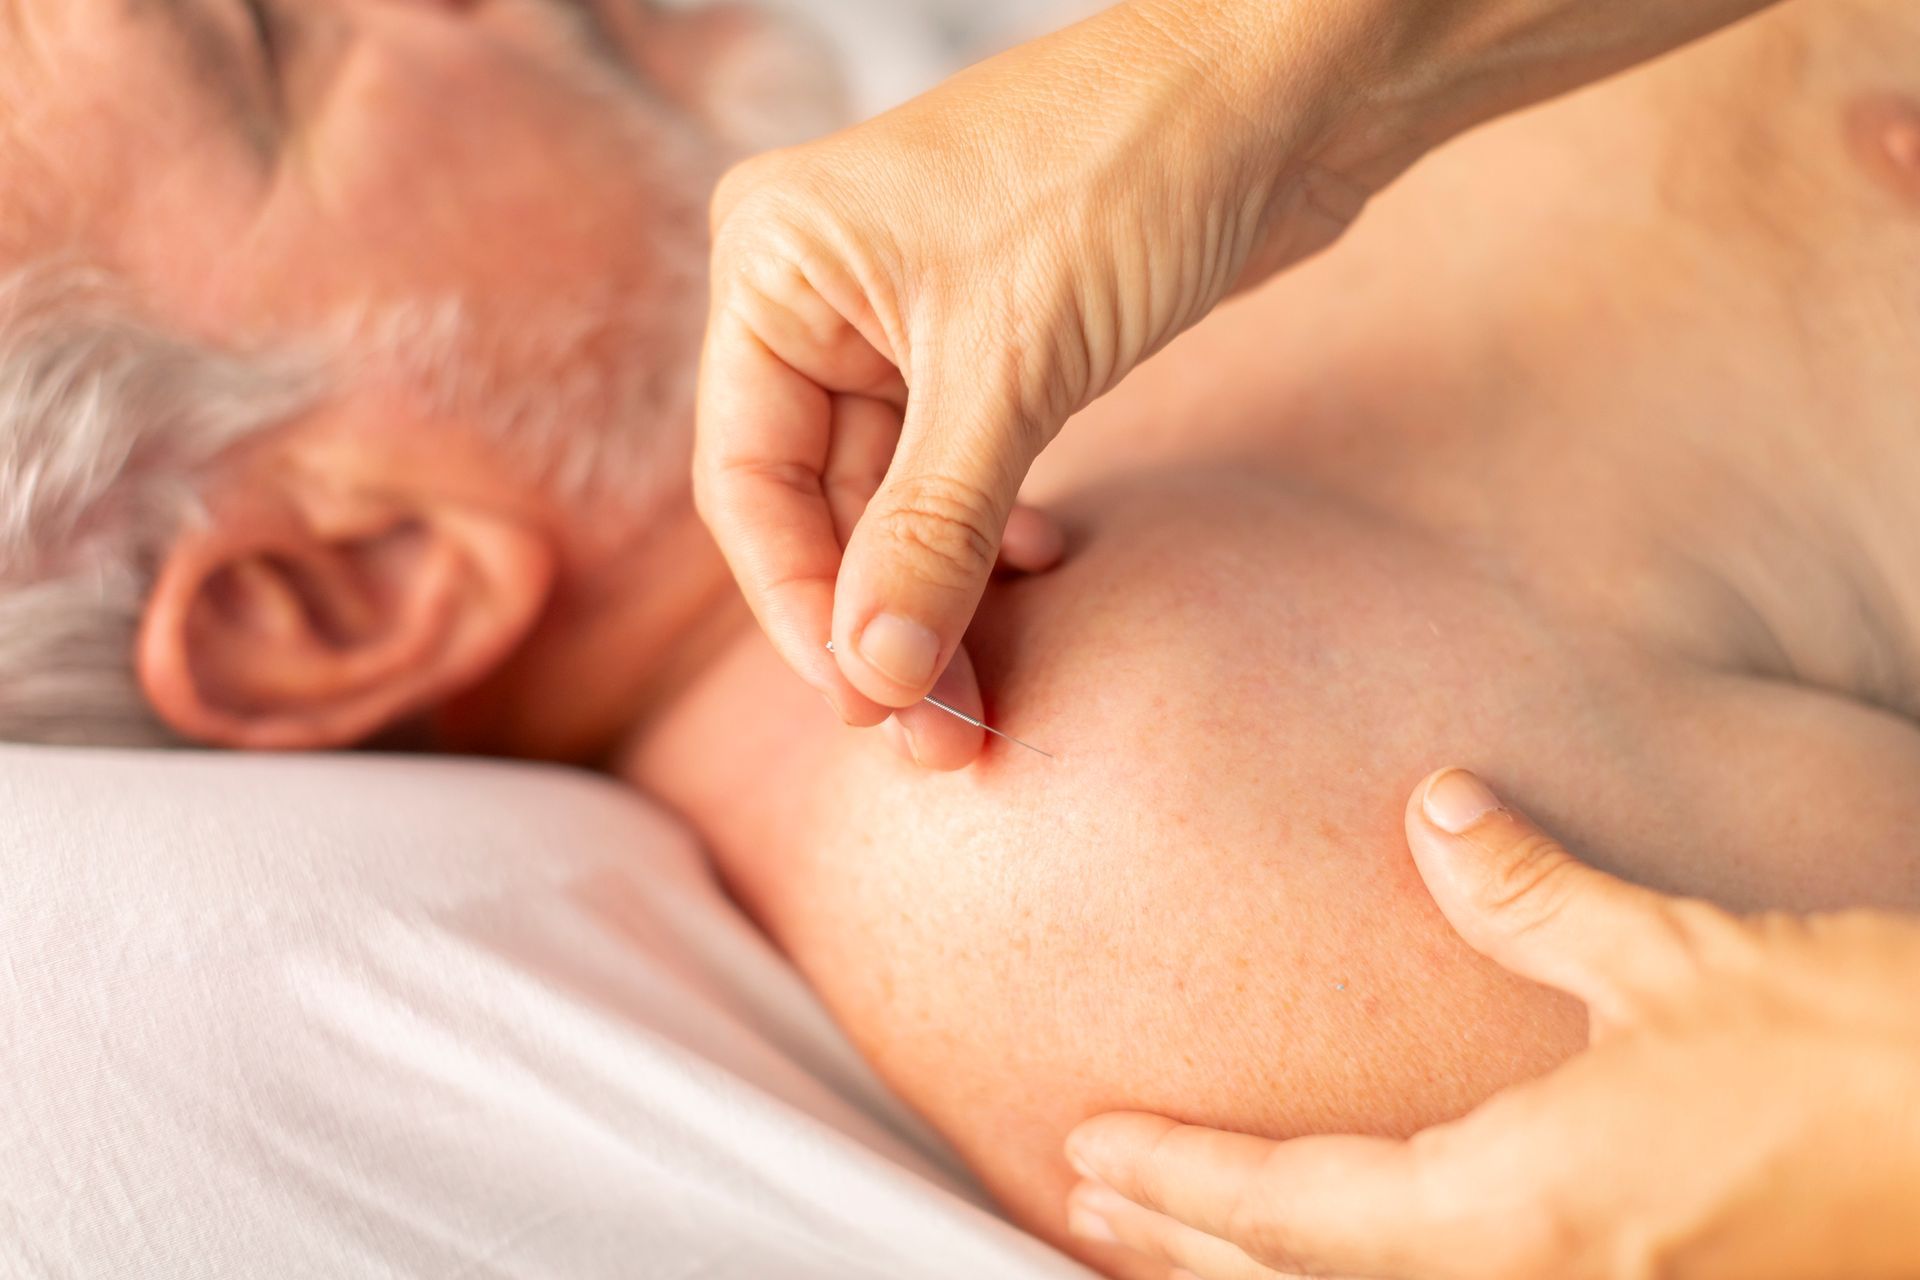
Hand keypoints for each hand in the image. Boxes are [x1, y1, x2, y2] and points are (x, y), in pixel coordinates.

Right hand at [693, 0, 1376, 766]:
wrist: (1284, 89)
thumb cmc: (1132, 168)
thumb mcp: (1011, 368)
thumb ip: (933, 531)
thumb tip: (875, 675)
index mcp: (775, 267)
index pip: (749, 480)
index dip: (804, 608)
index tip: (872, 706)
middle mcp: (819, 294)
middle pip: (818, 503)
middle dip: (882, 622)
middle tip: (941, 735)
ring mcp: (902, 319)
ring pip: (892, 500)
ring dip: (940, 598)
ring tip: (986, 695)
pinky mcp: (986, 342)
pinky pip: (957, 473)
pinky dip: (989, 537)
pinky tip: (1039, 572)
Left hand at [1064, 769, 1919, 1279]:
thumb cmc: (1868, 1066)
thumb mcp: (1685, 964)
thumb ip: (1537, 895)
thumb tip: (1441, 813)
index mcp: (1524, 1213)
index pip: (1294, 1210)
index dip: (1179, 1181)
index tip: (1086, 1150)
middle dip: (1187, 1252)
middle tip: (1086, 1206)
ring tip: (1177, 1245)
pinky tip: (1357, 1255)